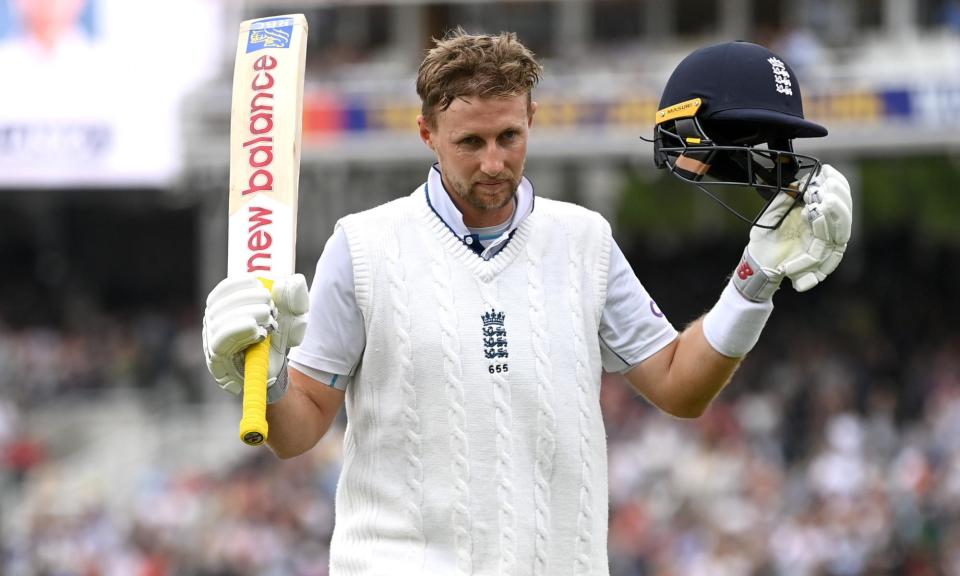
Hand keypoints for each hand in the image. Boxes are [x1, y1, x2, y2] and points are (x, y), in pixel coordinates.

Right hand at [202, 274, 308, 394]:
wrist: (276, 373)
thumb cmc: (277, 340)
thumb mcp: (291, 316)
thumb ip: (295, 297)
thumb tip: (294, 280)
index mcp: (225, 306)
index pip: (225, 289)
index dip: (241, 283)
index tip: (262, 285)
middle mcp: (213, 321)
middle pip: (221, 303)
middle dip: (250, 299)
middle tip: (271, 307)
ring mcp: (211, 340)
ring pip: (221, 320)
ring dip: (248, 314)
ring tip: (269, 321)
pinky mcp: (215, 359)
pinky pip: (220, 340)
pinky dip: (239, 330)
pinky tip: (258, 332)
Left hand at [733, 164, 852, 300]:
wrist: (757, 259)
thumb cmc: (766, 237)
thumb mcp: (775, 211)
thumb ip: (788, 196)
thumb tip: (802, 181)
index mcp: (817, 215)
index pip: (836, 197)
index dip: (836, 182)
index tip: (826, 170)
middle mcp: (825, 229)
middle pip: (845, 212)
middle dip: (840, 195)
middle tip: (829, 183)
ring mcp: (824, 244)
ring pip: (842, 227)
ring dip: (837, 210)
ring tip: (827, 198)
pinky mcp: (818, 257)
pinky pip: (828, 243)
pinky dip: (825, 228)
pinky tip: (818, 214)